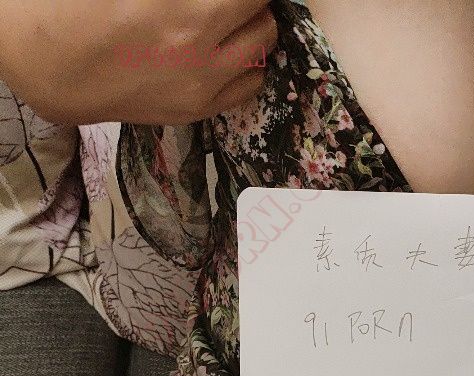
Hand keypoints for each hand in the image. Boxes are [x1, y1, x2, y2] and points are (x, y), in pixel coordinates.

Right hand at [0, 0, 277, 123]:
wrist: (53, 67)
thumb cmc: (82, 7)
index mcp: (188, 9)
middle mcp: (202, 51)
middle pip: (263, 15)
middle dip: (249, 1)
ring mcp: (202, 88)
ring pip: (264, 50)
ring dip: (254, 28)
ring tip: (230, 19)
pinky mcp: (197, 111)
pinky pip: (250, 86)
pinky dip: (247, 65)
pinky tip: (227, 51)